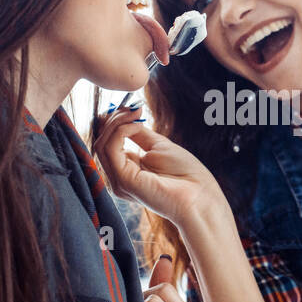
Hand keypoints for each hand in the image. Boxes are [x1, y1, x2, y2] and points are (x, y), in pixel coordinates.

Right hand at [91, 104, 225, 226]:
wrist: (199, 195)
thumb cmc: (185, 174)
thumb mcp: (158, 146)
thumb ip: (139, 133)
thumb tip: (126, 115)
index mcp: (127, 170)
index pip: (108, 142)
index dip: (115, 121)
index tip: (132, 106)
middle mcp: (119, 177)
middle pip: (102, 142)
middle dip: (114, 119)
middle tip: (133, 106)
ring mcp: (118, 180)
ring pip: (102, 144)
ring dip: (117, 122)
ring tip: (135, 112)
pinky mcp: (122, 180)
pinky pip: (110, 149)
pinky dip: (120, 131)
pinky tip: (135, 124)